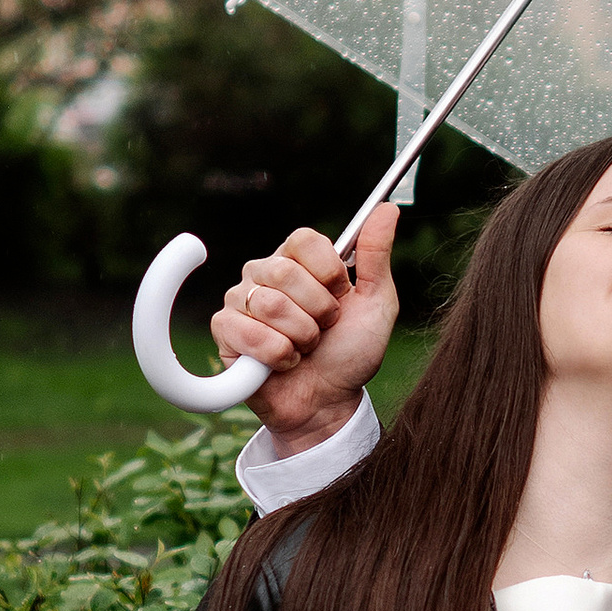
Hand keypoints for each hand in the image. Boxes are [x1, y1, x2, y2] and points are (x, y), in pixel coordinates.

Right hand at [213, 207, 399, 447]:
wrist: (329, 403)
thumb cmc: (351, 354)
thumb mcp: (376, 304)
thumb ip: (376, 256)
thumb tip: (387, 207)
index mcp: (298, 260)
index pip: (304, 239)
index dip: (327, 271)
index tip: (341, 296)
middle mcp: (264, 273)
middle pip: (285, 272)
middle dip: (317, 311)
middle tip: (323, 329)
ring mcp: (240, 300)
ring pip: (269, 304)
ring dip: (301, 337)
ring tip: (305, 348)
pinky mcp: (224, 331)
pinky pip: (248, 332)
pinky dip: (277, 355)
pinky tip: (283, 362)